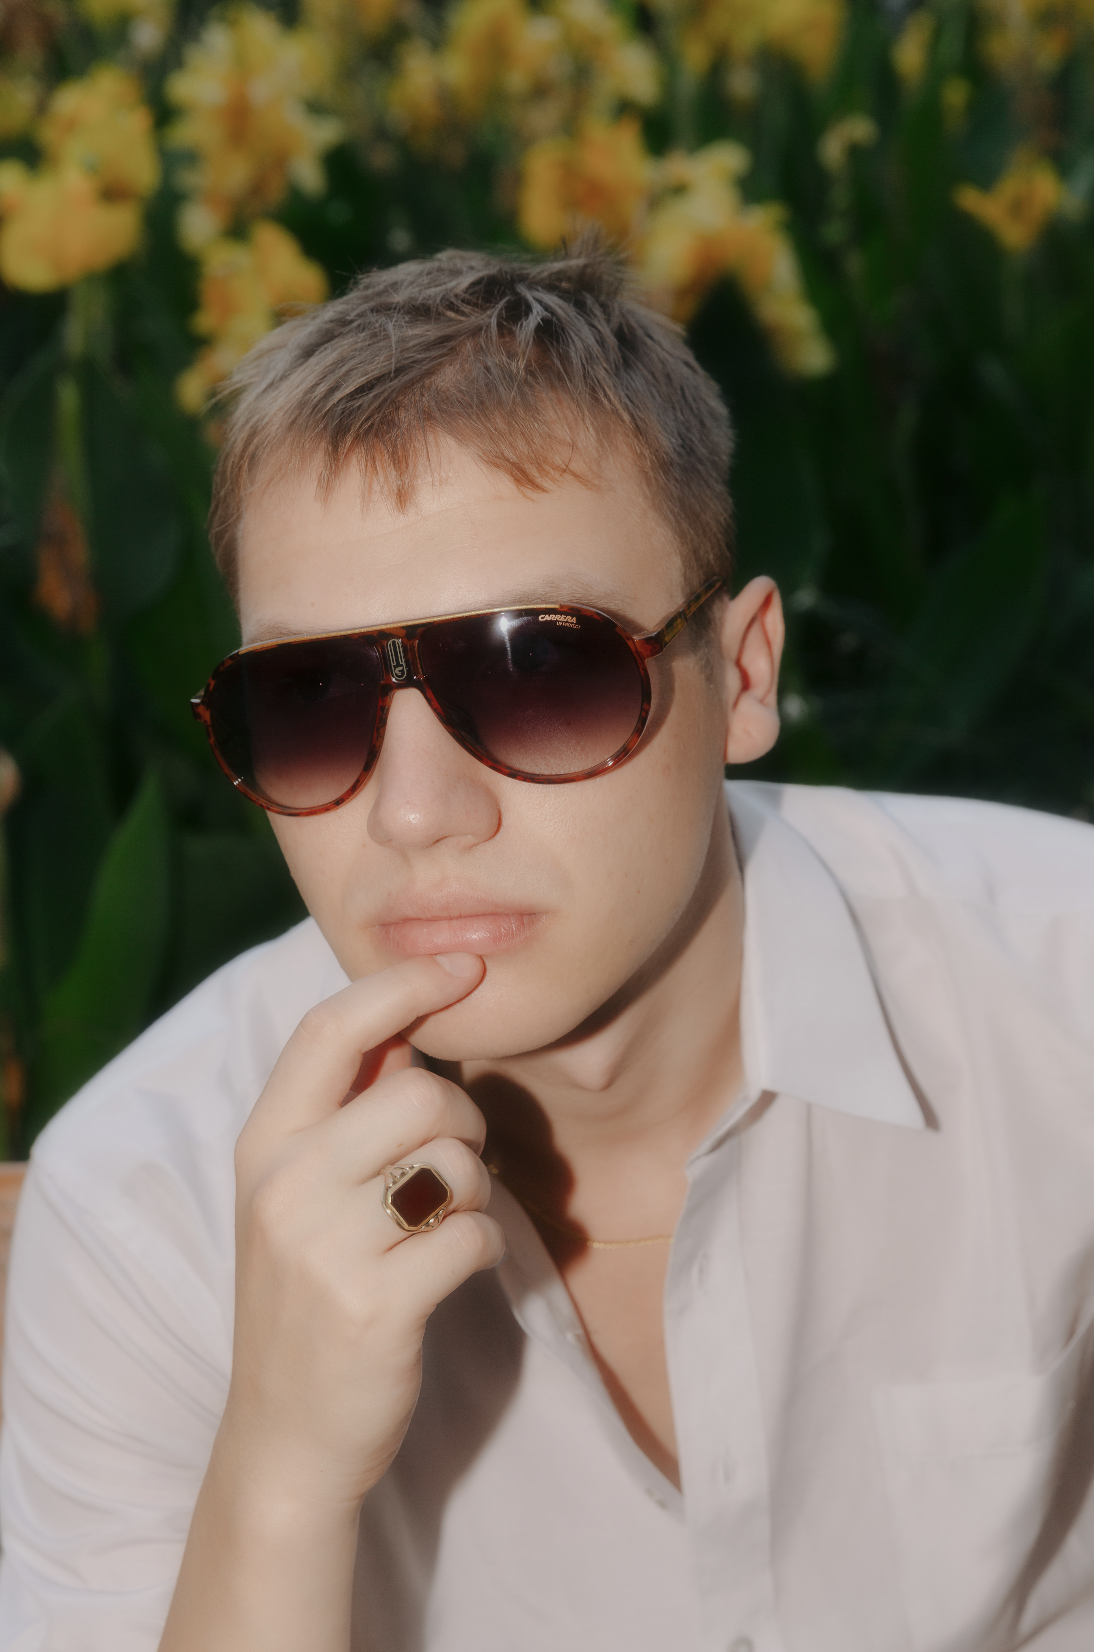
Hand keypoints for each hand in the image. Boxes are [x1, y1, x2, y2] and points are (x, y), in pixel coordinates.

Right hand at [221, 952, 503, 1516]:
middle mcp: (283, 1186)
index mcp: (263, 1144)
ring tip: (442, 1226)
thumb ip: (345, 1110)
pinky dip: (484, 1248)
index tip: (463, 966)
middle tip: (456, 1162)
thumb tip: (409, 1022)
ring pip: (454, 1163)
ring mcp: (324, 1248)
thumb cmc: (308, 1294)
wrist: (285, 1438)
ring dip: (473, 1192)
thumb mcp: (297, 1194)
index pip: (330, 1029)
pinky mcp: (375, 1308)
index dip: (403, 984)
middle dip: (464, 1120)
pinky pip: (474, 1234)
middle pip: (419, 1093)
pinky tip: (455, 1271)